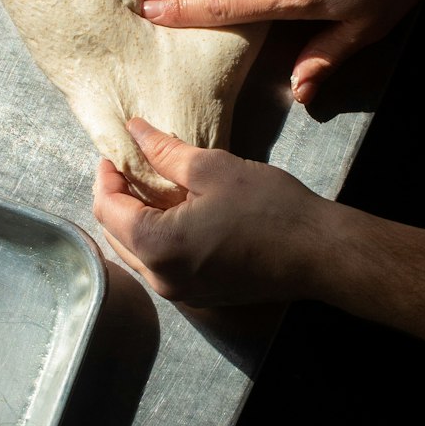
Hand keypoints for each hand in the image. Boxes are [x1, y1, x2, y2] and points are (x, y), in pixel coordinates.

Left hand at [93, 118, 329, 305]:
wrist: (318, 253)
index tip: (114, 154)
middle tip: (129, 167)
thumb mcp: (212, 169)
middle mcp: (160, 278)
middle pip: (116, 235)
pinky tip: (175, 214)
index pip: (108, 210)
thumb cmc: (268, 208)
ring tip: (151, 188)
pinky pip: (161, 265)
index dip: (106, 178)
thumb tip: (135, 130)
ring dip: (136, 221)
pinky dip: (157, 239)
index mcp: (157, 247)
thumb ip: (165, 151)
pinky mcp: (200, 295)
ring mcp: (180, 293)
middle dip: (117, 200)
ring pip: (137, 253)